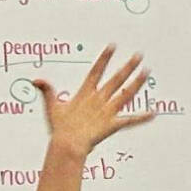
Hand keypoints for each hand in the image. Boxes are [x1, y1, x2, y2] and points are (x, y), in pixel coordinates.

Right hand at [31, 46, 153, 158]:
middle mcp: (99, 99)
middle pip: (116, 79)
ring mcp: (107, 111)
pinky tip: (154, 113)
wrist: (68, 144)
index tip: (112, 46)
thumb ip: (46, 91)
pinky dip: (142, 117)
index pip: (96, 71)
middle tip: (139, 55)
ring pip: (126, 94)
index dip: (104, 58)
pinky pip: (130, 120)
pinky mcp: (113, 125)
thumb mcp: (51, 107)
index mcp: (85, 94)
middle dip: (128, 66)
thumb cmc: (60, 129)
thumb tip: (36, 79)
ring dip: (137, 82)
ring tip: (147, 71)